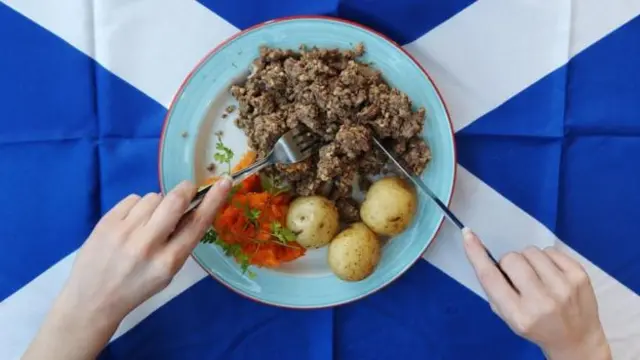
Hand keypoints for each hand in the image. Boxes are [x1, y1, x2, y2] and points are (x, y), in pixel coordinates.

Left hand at [24, 178, 231, 359]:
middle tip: (187, 191)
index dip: (214, 200)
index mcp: (168, 262)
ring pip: (153, 197)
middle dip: (185, 190)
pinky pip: (132, 198)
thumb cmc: (136, 287)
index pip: (197, 224)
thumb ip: (181, 243)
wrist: (92, 299)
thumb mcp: (167, 273)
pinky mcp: (106, 222)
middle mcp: (148, 245)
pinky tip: (131, 222)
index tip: (224, 182)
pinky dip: (137, 206)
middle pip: (174, 201)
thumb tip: (193, 208)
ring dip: (157, 203)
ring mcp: (124, 232)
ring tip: (148, 221)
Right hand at [462, 229, 610, 359]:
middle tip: (517, 277)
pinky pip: (550, 250)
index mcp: (519, 315)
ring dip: (528, 260)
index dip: (476, 254)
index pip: (491, 278)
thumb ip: (496, 289)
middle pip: (511, 259)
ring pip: (531, 251)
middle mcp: (542, 301)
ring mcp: (564, 287)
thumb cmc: (536, 327)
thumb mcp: (509, 316)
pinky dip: (546, 258)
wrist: (576, 340)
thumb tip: (481, 252)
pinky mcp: (579, 275)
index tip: (467, 235)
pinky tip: (551, 274)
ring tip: (537, 276)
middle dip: (509, 263)